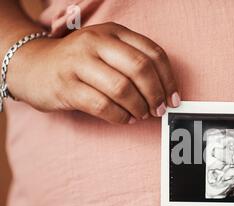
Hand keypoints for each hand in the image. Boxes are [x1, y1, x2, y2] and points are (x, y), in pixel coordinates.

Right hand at [7, 22, 180, 123]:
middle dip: (156, 94)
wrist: (33, 66)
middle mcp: (96, 42)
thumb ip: (134, 64)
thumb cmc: (80, 63)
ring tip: (140, 115)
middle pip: (140, 69)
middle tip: (159, 110)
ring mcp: (78, 63)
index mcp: (113, 31)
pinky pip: (102, 105)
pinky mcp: (66, 86)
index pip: (153, 53)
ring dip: (139, 107)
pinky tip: (124, 119)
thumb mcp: (107, 51)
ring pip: (122, 88)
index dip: (169, 79)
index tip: (173, 99)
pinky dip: (120, 116)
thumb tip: (166, 93)